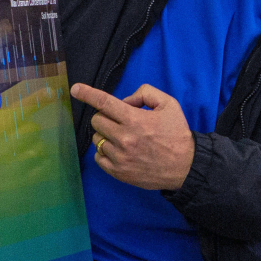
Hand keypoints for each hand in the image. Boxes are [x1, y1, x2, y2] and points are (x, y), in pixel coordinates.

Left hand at [71, 82, 194, 190]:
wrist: (185, 167)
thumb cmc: (177, 134)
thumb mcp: (168, 105)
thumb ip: (145, 94)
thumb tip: (125, 100)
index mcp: (135, 120)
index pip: (104, 103)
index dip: (87, 94)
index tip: (75, 89)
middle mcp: (124, 138)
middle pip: (96, 120)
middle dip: (105, 116)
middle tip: (120, 121)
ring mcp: (119, 157)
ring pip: (97, 139)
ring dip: (105, 134)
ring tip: (123, 137)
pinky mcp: (118, 171)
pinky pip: (98, 157)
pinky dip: (105, 151)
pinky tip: (119, 150)